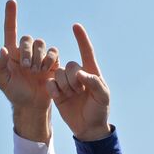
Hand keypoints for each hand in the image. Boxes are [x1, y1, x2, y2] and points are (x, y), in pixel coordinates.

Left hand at [0, 0, 57, 143]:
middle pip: (28, 39)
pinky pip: (53, 52)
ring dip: (39, 57)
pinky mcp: (52, 62)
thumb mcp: (3, 82)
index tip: (11, 1)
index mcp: (12, 53)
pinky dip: (50, 59)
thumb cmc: (15, 94)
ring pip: (42, 44)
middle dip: (27, 52)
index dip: (10, 16)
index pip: (10, 31)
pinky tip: (47, 70)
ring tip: (36, 72)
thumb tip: (2, 49)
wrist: (32, 105)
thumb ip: (0, 65)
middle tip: (26, 68)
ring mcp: (40, 56)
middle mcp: (26, 51)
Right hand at [48, 22, 110, 141]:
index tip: (75, 26)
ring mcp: (66, 83)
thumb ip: (94, 83)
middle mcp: (78, 75)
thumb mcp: (102, 97)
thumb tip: (80, 73)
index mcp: (91, 72)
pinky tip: (59, 97)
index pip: (86, 52)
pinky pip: (50, 83)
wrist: (88, 128)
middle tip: (79, 92)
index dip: (81, 39)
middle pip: (70, 65)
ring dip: (64, 85)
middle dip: (73, 79)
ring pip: (58, 73)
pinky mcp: (56, 91)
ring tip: (72, 95)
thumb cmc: (99, 110)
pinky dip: (54, 89)